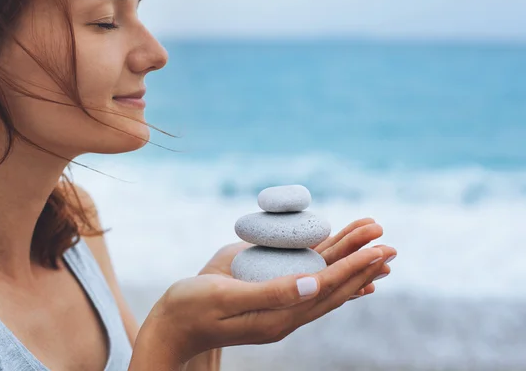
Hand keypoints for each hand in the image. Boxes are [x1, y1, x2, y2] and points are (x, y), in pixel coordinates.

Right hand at [131, 244, 395, 368]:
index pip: (325, 289)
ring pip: (323, 278)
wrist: (175, 324)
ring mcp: (281, 302)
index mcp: (279, 317)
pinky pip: (307, 277)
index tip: (378, 251)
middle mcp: (287, 311)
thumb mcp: (225, 297)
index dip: (353, 268)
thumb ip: (271, 292)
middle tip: (388, 243)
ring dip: (348, 257)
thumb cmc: (192, 308)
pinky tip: (344, 260)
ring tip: (372, 238)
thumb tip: (315, 283)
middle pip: (333, 284)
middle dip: (361, 262)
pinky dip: (329, 265)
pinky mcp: (272, 290)